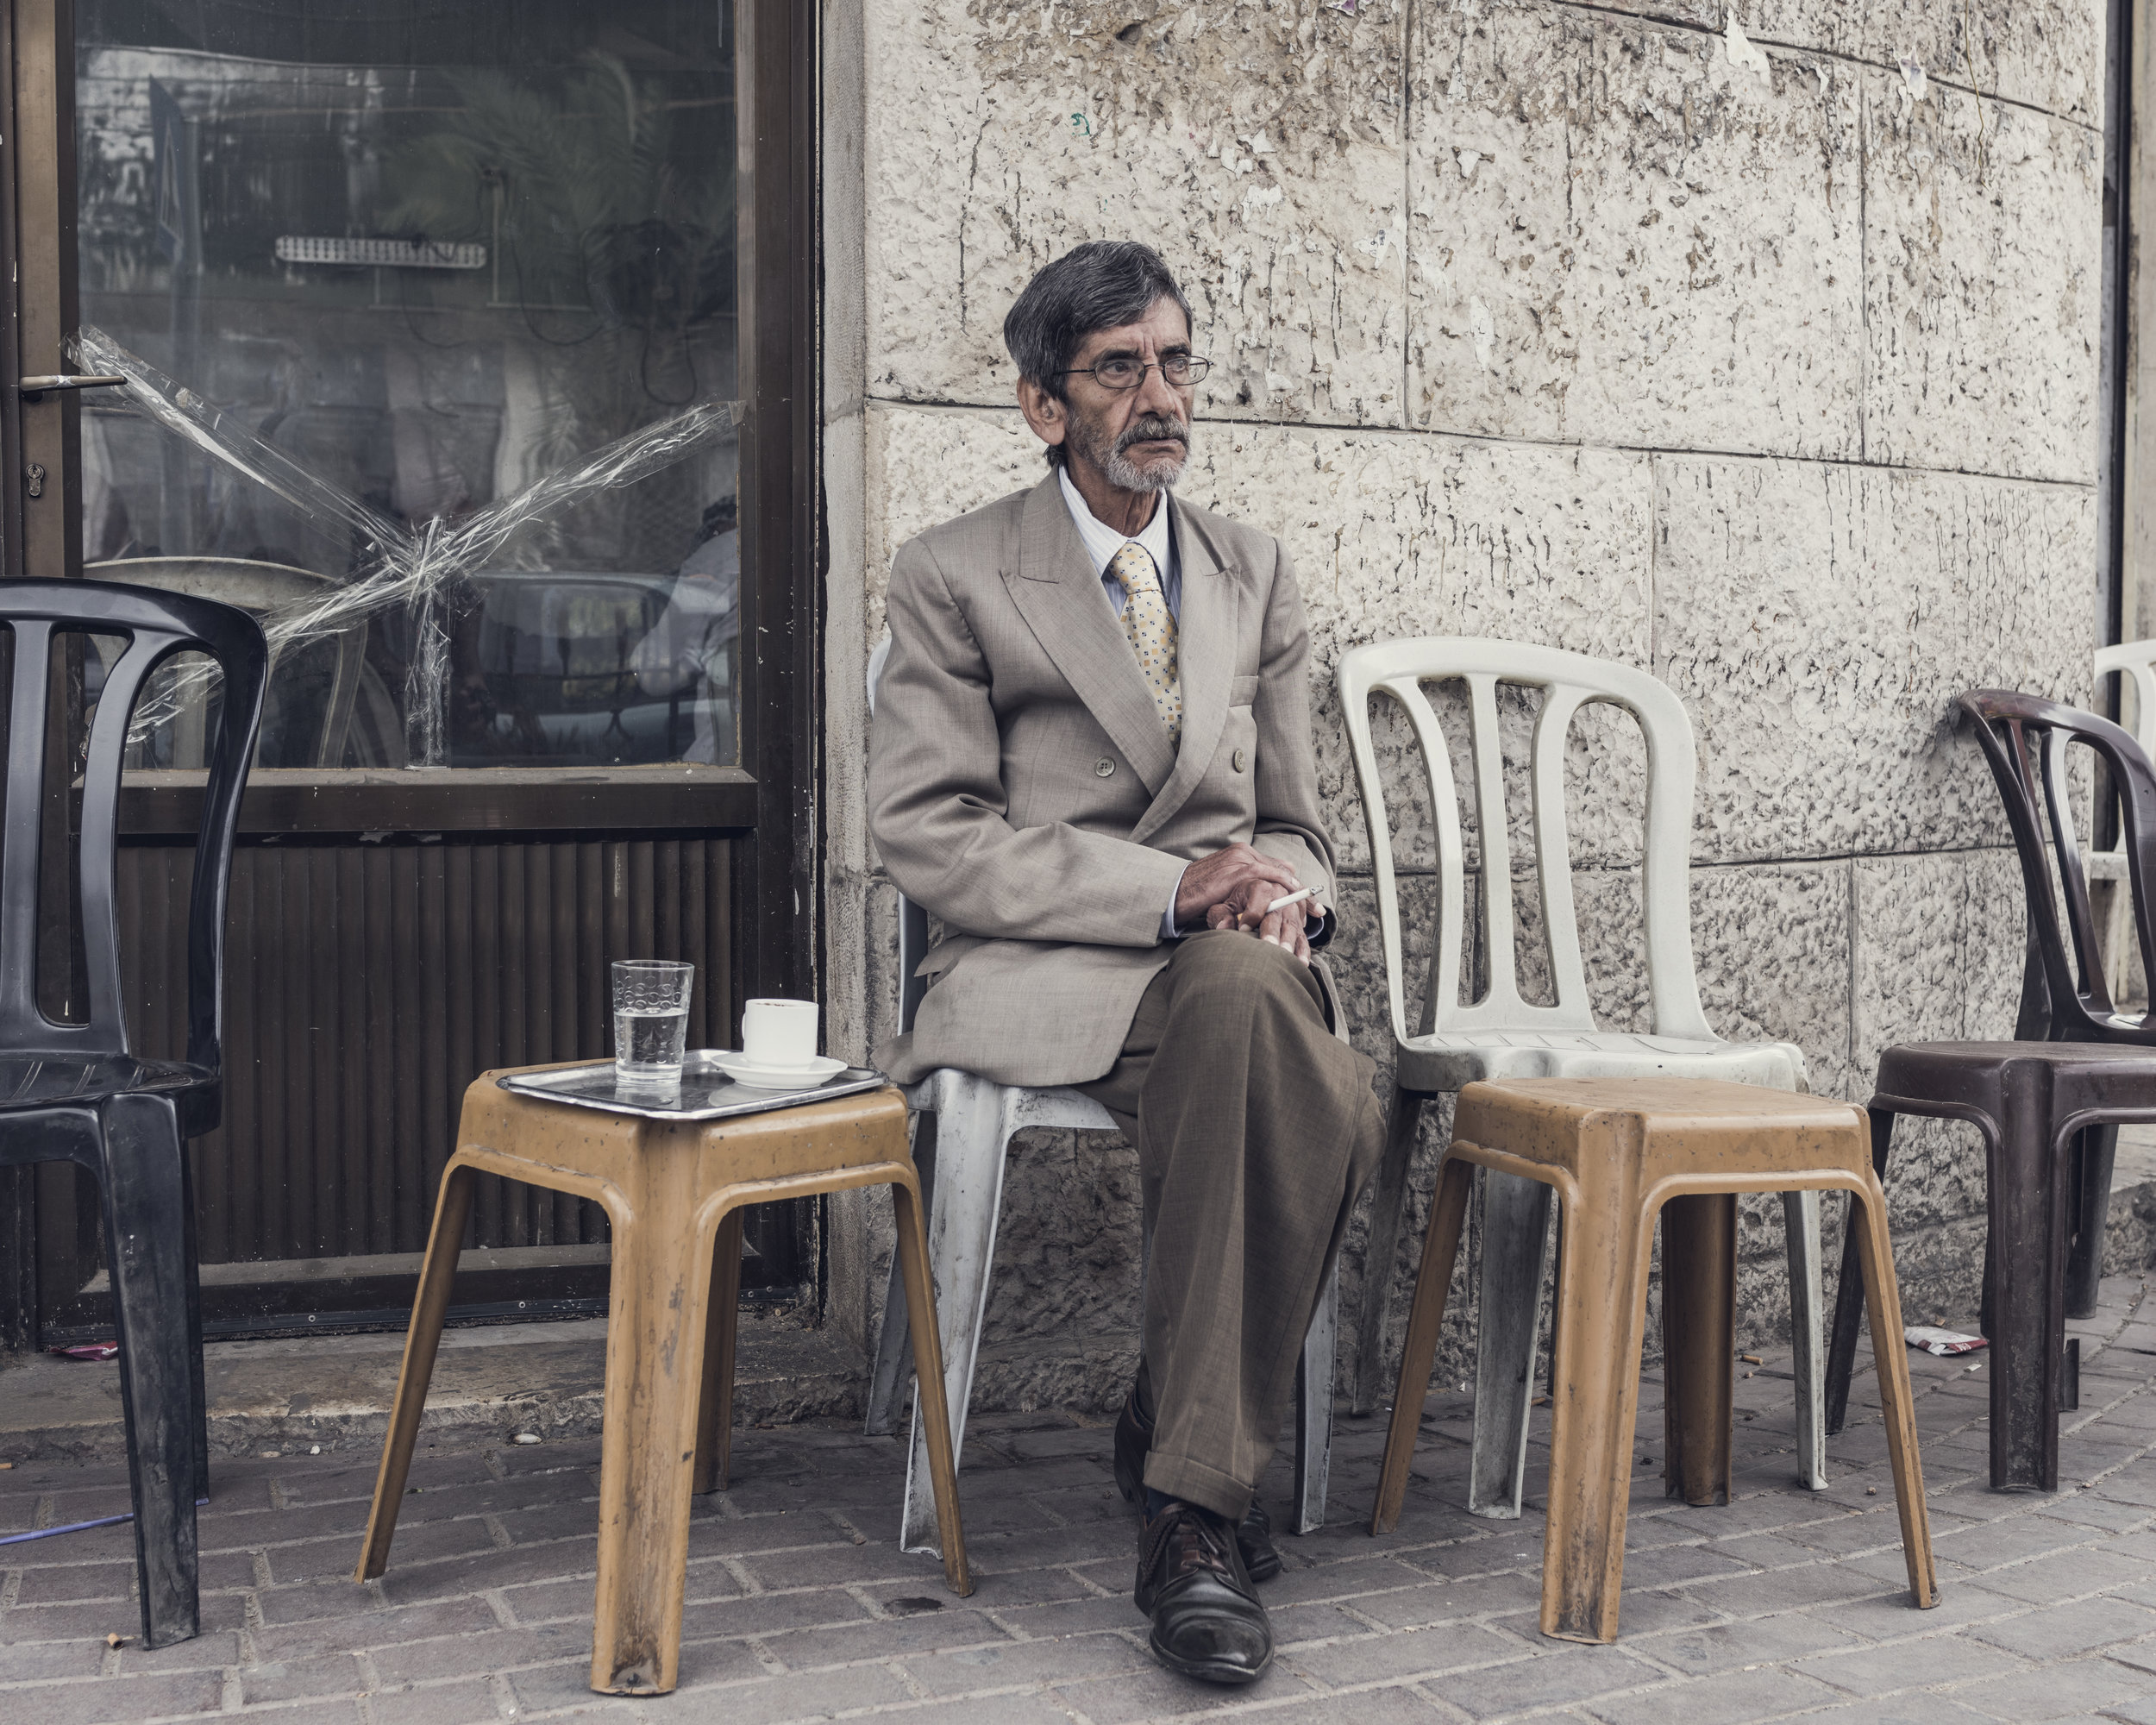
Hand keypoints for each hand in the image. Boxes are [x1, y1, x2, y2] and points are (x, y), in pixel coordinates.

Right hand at [1173, 843, 1300, 929]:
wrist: (1174, 893)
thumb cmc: (1197, 894)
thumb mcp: (1225, 887)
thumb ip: (1244, 884)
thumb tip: (1265, 891)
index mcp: (1240, 854)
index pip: (1276, 867)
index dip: (1296, 885)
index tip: (1311, 902)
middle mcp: (1242, 852)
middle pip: (1282, 869)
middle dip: (1303, 891)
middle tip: (1318, 910)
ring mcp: (1239, 859)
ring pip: (1278, 872)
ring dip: (1297, 891)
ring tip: (1311, 909)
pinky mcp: (1235, 870)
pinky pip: (1265, 876)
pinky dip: (1282, 886)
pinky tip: (1293, 898)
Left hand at [1202, 877, 1317, 965]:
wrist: (1250, 899)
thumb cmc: (1236, 904)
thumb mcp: (1223, 906)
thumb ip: (1220, 915)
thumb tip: (1223, 925)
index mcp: (1259, 884)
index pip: (1260, 893)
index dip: (1252, 912)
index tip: (1243, 929)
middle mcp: (1279, 892)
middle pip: (1279, 909)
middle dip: (1273, 929)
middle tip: (1269, 946)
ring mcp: (1291, 908)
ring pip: (1293, 922)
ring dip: (1289, 939)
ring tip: (1284, 955)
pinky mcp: (1298, 923)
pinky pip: (1303, 934)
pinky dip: (1303, 948)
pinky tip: (1301, 961)